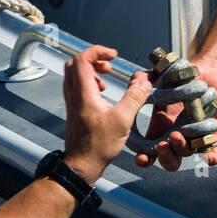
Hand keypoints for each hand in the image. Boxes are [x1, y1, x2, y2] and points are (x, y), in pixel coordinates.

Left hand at [61, 46, 151, 183]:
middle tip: (108, 64)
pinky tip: (103, 93)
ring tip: (106, 77)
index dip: (98, 51)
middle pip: (75, 64)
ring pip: (74, 75)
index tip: (113, 56)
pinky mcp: (75, 111)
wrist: (81, 165)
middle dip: (93, 58)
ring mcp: (72, 103)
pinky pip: (77, 87)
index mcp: (84, 94)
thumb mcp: (123, 120)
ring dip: (90, 70)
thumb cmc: (98, 146)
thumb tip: (143, 81)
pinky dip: (89, 82)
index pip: (82, 59)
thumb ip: (134, 97)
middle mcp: (74, 95)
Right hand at [133, 54, 216, 172]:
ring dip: (184, 146)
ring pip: (189, 152)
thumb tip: (136, 84)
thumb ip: (143, 79)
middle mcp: (177, 136)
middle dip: (166, 157)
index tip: (141, 157)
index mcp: (160, 128)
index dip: (144, 158)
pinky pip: (212, 152)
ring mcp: (195, 137)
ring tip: (180, 132)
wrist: (210, 69)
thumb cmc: (182, 75)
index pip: (150, 152)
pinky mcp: (213, 134)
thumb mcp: (159, 77)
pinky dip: (210, 156)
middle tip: (163, 144)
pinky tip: (209, 157)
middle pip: (170, 161)